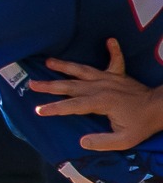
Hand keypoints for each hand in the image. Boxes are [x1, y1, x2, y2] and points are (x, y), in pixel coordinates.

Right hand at [30, 39, 162, 149]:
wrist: (161, 108)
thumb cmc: (142, 124)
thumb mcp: (124, 140)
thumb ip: (102, 142)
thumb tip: (82, 141)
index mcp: (101, 102)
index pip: (72, 105)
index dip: (55, 108)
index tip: (39, 110)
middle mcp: (102, 87)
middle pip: (71, 85)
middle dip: (50, 85)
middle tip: (33, 84)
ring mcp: (110, 78)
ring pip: (83, 70)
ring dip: (65, 66)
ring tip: (49, 61)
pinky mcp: (119, 75)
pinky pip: (116, 60)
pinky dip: (113, 50)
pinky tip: (109, 40)